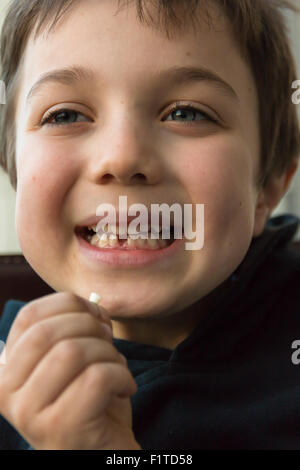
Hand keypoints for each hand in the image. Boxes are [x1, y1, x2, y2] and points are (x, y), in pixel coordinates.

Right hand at [0, 292, 139, 449]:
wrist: (103, 450)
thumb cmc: (91, 401)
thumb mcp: (77, 359)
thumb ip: (78, 328)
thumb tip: (94, 303)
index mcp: (7, 370)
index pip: (29, 316)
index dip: (69, 305)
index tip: (96, 316)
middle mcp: (6, 392)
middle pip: (49, 332)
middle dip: (91, 327)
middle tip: (109, 343)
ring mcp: (29, 413)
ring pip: (73, 351)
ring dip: (108, 353)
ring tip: (116, 369)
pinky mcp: (59, 428)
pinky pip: (97, 377)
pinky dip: (122, 375)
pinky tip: (124, 388)